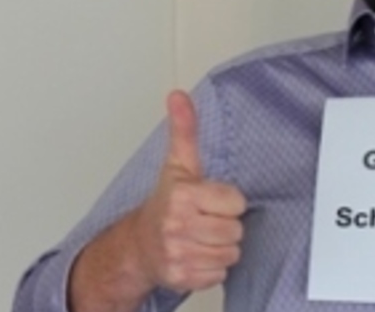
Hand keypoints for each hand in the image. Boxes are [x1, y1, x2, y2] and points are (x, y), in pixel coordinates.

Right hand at [131, 90, 246, 292]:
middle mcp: (176, 225)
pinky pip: (219, 273)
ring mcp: (177, 254)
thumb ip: (184, 130)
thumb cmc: (165, 204)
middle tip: (206, 220)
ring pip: (230, 253)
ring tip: (202, 237)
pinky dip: (212, 268)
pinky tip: (197, 255)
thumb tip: (178, 95)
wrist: (138, 245)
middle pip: (235, 230)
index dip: (228, 201)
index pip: (236, 202)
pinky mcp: (180, 277)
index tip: (211, 200)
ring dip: (220, 247)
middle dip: (225, 226)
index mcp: (181, 195)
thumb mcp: (178, 165)